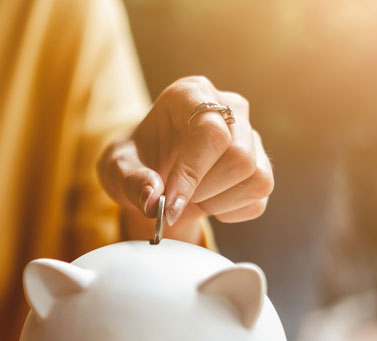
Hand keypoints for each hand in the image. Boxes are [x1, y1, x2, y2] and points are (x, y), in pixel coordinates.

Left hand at [97, 76, 273, 238]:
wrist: (151, 173)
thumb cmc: (134, 162)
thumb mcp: (116, 169)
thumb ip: (130, 181)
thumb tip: (153, 199)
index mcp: (190, 94)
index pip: (210, 131)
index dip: (192, 173)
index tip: (169, 204)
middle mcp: (229, 107)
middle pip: (239, 156)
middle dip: (203, 190)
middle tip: (174, 198)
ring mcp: (250, 135)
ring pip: (257, 177)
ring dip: (218, 201)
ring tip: (190, 198)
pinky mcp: (260, 163)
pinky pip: (259, 197)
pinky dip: (231, 211)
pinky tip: (207, 203)